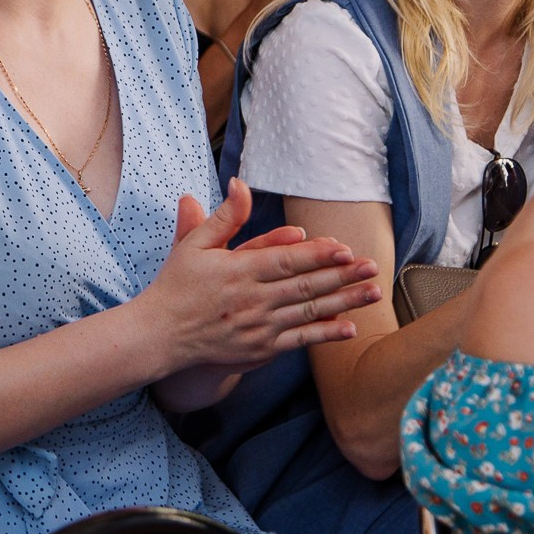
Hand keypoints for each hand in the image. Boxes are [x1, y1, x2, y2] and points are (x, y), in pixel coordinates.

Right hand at [134, 180, 379, 375]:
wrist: (161, 335)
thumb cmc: (178, 285)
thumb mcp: (194, 244)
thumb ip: (224, 216)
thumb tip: (240, 184)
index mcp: (238, 270)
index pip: (285, 260)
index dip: (316, 255)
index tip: (344, 248)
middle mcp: (252, 299)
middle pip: (305, 286)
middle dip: (342, 275)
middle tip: (373, 266)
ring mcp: (258, 327)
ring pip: (309, 313)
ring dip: (344, 302)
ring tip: (373, 293)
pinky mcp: (261, 349)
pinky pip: (299, 340)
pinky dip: (325, 334)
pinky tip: (349, 327)